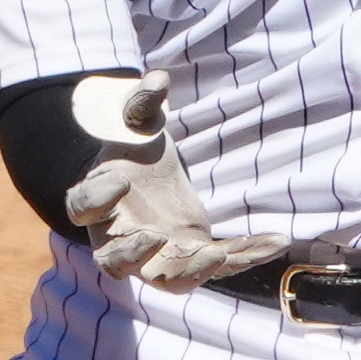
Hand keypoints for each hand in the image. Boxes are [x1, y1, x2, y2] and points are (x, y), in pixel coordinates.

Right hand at [65, 74, 289, 287]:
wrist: (148, 181)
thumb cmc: (134, 153)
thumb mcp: (137, 124)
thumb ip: (141, 103)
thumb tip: (158, 78)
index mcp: (96, 203)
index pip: (82, 208)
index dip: (96, 198)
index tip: (120, 181)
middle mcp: (120, 238)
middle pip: (115, 262)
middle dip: (134, 254)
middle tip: (156, 236)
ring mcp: (158, 257)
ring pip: (166, 281)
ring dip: (191, 271)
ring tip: (217, 255)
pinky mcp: (193, 259)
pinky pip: (220, 265)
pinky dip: (249, 255)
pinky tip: (277, 239)